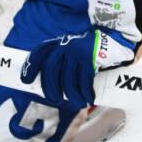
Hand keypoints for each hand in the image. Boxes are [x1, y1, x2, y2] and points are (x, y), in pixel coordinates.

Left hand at [20, 29, 134, 109]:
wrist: (115, 38)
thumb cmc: (91, 50)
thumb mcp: (73, 50)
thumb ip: (62, 61)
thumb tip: (50, 84)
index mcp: (59, 44)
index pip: (39, 53)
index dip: (30, 67)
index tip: (26, 81)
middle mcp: (65, 46)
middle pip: (51, 71)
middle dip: (51, 89)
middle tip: (55, 100)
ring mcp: (77, 52)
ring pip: (68, 80)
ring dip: (72, 96)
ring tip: (77, 103)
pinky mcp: (90, 59)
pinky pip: (84, 81)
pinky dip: (85, 93)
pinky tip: (89, 98)